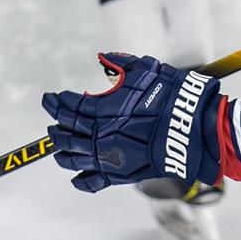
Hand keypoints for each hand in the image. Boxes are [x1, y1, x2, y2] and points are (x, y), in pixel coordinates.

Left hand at [43, 53, 222, 192]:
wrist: (190, 127)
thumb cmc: (169, 96)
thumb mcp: (145, 69)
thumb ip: (121, 64)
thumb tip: (105, 58)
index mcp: (101, 110)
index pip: (70, 106)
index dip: (56, 101)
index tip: (50, 97)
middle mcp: (98, 135)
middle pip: (66, 131)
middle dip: (56, 123)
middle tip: (52, 117)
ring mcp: (108, 157)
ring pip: (74, 157)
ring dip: (62, 150)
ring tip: (57, 145)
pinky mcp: (120, 174)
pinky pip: (93, 181)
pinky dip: (81, 180)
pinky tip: (75, 177)